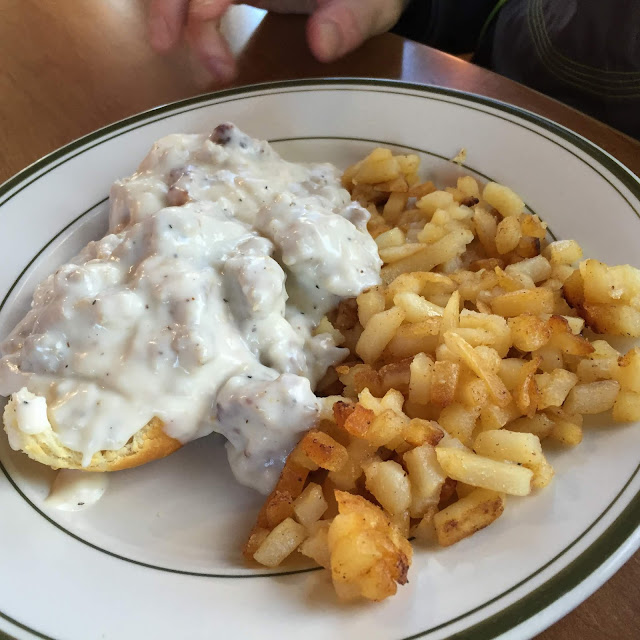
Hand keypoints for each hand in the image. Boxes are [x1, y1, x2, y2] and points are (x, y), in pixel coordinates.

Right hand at [148, 0, 405, 81]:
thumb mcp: (372, 4)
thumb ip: (350, 19)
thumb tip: (322, 44)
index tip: (188, 24)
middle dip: (168, 0)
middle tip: (162, 43)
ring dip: (175, 13)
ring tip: (183, 57)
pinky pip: (206, 2)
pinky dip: (199, 28)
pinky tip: (217, 62)